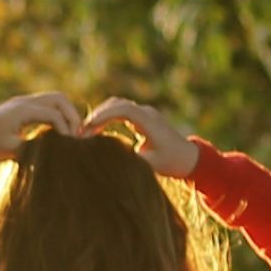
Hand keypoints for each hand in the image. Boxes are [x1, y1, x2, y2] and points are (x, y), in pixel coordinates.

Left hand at [0, 92, 82, 159]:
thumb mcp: (11, 150)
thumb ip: (34, 148)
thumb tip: (56, 151)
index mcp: (22, 110)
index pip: (54, 114)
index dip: (66, 129)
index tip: (71, 145)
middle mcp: (25, 102)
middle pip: (59, 99)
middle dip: (72, 115)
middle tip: (77, 135)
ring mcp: (24, 102)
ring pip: (54, 99)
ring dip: (66, 113)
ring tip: (71, 132)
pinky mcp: (22, 107)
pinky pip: (46, 104)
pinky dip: (57, 113)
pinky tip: (59, 130)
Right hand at [81, 97, 199, 176]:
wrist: (189, 158)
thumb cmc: (172, 162)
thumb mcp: (151, 166)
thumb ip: (131, 162)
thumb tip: (108, 161)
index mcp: (150, 121)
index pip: (124, 109)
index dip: (104, 115)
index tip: (88, 127)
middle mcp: (147, 113)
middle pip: (117, 104)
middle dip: (98, 115)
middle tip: (81, 131)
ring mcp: (144, 114)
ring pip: (117, 105)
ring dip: (101, 115)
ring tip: (86, 131)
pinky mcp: (142, 118)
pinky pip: (120, 111)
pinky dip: (107, 117)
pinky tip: (96, 131)